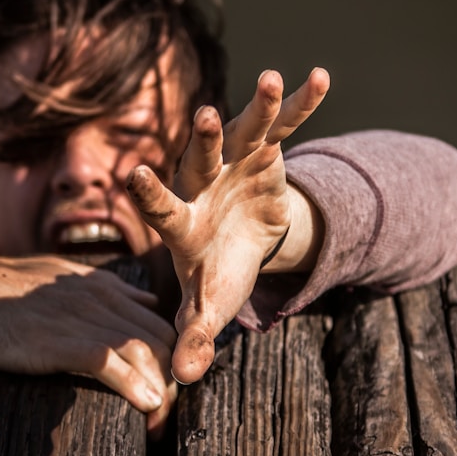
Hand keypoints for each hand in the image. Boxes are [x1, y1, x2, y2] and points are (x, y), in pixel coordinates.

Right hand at [0, 240, 179, 436]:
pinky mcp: (57, 339)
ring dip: (159, 393)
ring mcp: (79, 317)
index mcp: (102, 287)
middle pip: (161, 340)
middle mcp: (99, 298)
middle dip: (172, 382)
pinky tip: (144, 407)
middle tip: (168, 420)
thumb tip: (144, 299)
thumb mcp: (58, 279)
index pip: (159, 323)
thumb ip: (102, 290)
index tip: (171, 394)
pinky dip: (133, 387)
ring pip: (144, 353)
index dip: (172, 361)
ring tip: (159, 426)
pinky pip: (109, 363)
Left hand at [126, 68, 329, 383]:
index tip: (132, 176)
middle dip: (206, 139)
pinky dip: (302, 101)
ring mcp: (234, 161)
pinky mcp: (266, 149)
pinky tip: (323, 76)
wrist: (242, 237)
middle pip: (201, 158)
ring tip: (271, 78)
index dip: (149, 194)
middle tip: (206, 117)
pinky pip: (285, 123)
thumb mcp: (208, 304)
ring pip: (244, 129)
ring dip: (258, 106)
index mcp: (182, 220)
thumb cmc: (217, 271)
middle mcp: (202, 181)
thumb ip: (194, 336)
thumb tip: (182, 379)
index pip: (160, 207)